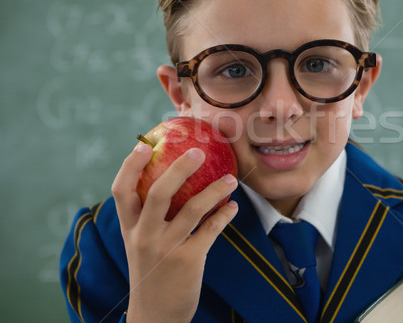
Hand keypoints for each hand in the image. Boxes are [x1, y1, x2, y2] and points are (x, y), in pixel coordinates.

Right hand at [111, 143, 237, 322]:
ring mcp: (166, 249)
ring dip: (214, 190)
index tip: (145, 144)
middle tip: (198, 152)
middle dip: (178, 168)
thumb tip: (169, 179)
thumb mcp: (139, 244)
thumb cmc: (151, 271)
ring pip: (191, 209)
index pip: (121, 190)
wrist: (156, 315)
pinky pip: (211, 230)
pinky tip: (233, 206)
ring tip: (231, 178)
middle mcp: (144, 236)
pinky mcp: (188, 261)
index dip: (130, 165)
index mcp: (129, 228)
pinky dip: (224, 215)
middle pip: (158, 193)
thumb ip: (146, 217)